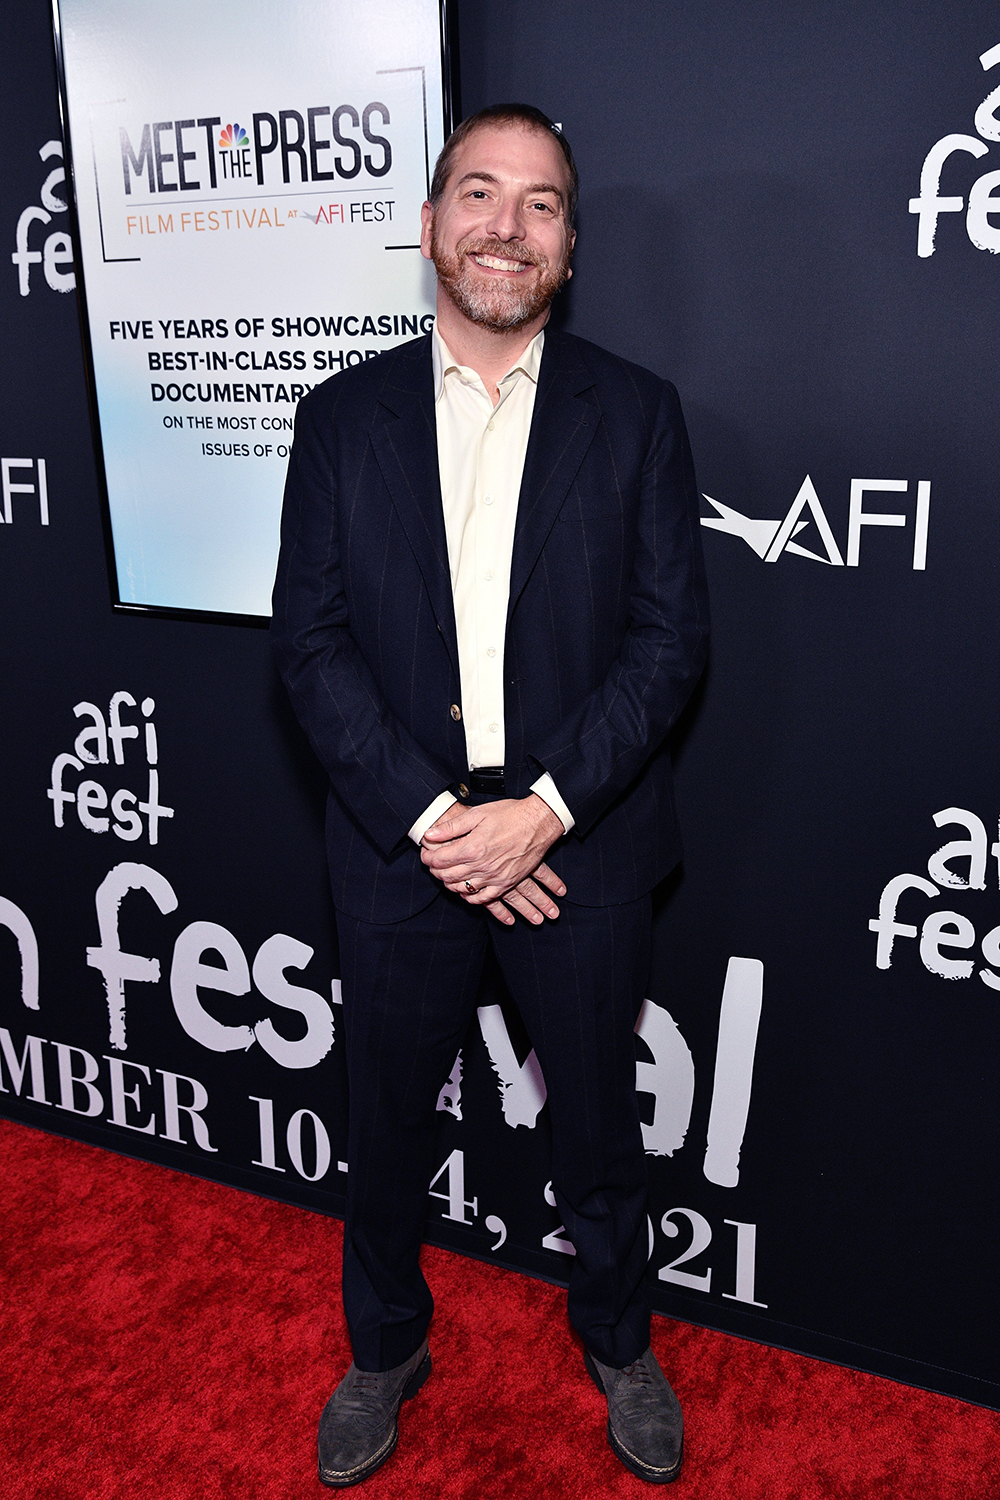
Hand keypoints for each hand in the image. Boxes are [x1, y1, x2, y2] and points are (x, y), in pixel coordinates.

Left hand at [421, 794, 566, 924]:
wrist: (538, 823)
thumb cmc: (510, 815)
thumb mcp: (477, 814)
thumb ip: (451, 827)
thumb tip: (430, 834)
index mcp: (472, 848)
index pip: (439, 860)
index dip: (427, 857)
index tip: (425, 853)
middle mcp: (481, 866)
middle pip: (447, 876)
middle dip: (435, 870)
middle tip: (433, 863)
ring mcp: (494, 877)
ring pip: (461, 889)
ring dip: (449, 883)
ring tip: (447, 874)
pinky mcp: (506, 883)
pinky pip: (482, 899)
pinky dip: (469, 897)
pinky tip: (466, 889)